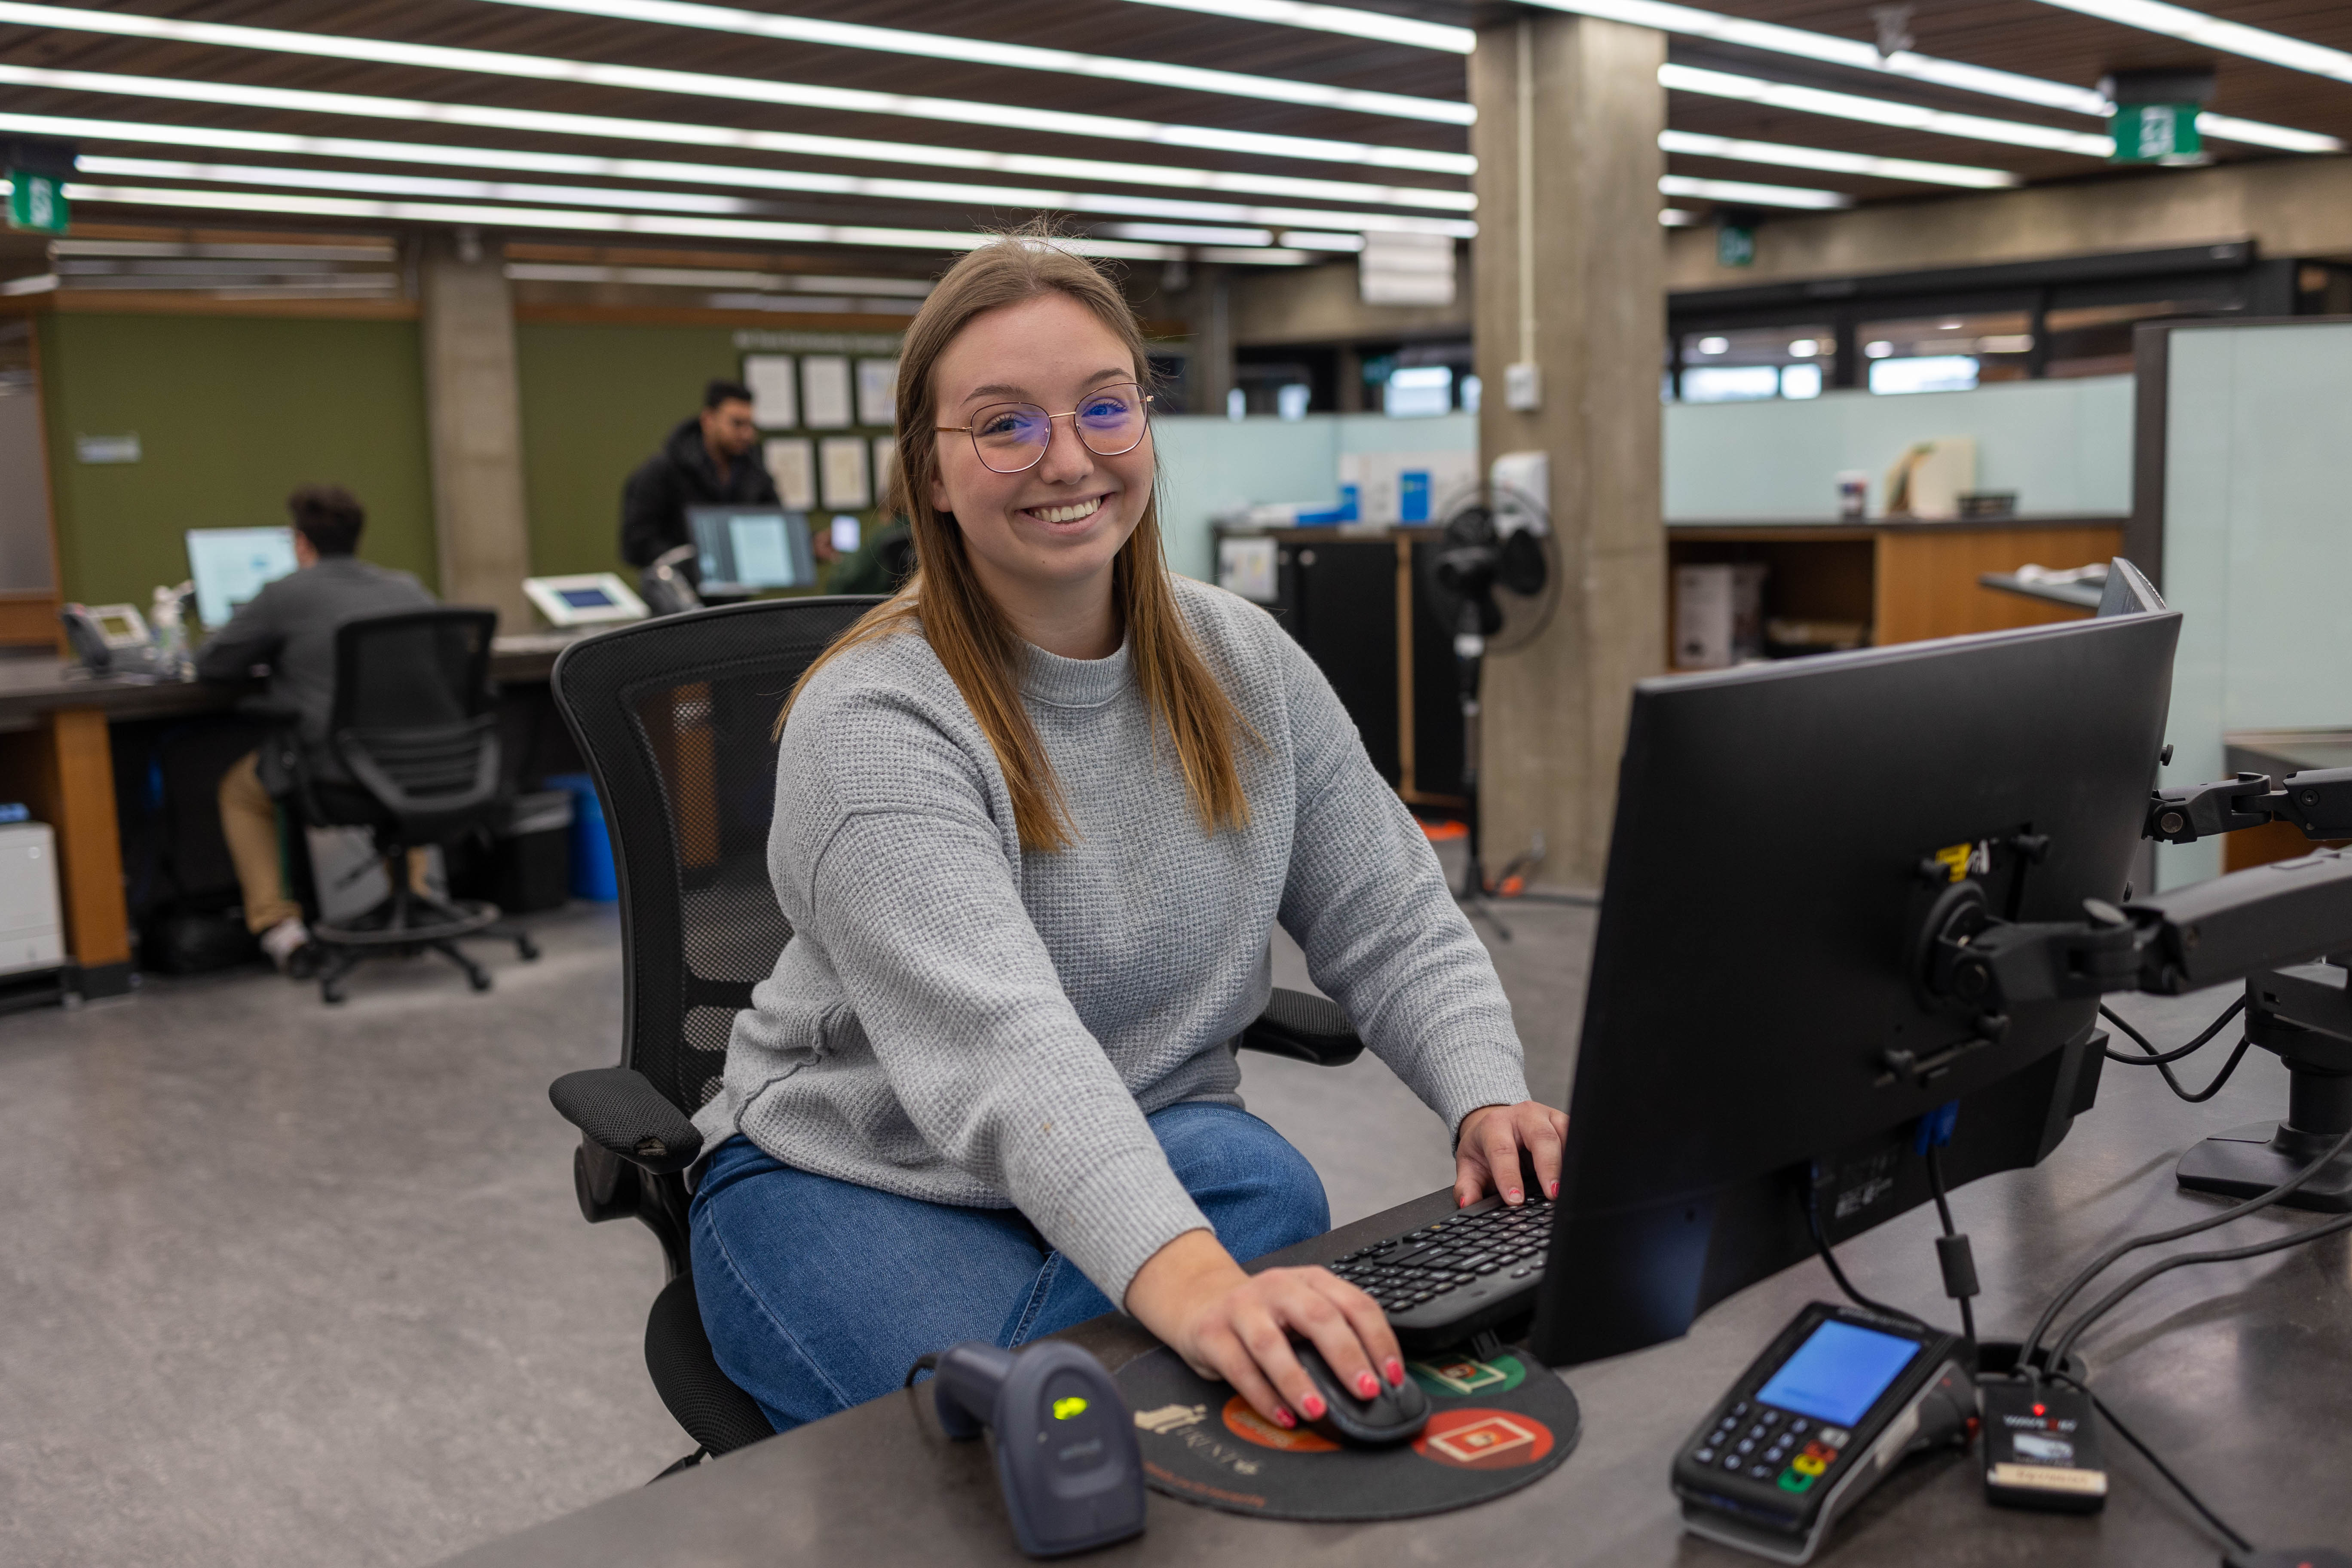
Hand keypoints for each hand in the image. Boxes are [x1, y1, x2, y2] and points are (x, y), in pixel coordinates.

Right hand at [1124, 1230, 1404, 1430]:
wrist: (1198, 1299)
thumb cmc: (1263, 1314)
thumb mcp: (1301, 1309)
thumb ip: (1334, 1334)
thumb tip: (1377, 1382)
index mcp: (1309, 1281)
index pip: (1354, 1304)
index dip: (1379, 1340)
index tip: (1393, 1376)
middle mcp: (1277, 1288)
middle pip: (1317, 1317)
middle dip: (1346, 1356)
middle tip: (1366, 1391)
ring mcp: (1241, 1308)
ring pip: (1271, 1344)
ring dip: (1298, 1380)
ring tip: (1318, 1410)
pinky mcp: (1211, 1333)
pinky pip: (1239, 1368)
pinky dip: (1263, 1396)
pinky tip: (1283, 1416)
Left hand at [1455, 1100, 1568, 1207]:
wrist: (1498, 1125)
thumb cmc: (1485, 1146)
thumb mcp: (1470, 1164)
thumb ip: (1466, 1187)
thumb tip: (1468, 1204)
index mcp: (1496, 1124)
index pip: (1503, 1150)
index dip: (1509, 1176)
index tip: (1515, 1200)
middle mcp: (1524, 1115)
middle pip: (1541, 1137)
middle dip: (1549, 1167)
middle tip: (1553, 1195)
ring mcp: (1548, 1116)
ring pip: (1565, 1134)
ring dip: (1569, 1162)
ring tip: (1569, 1189)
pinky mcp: (1564, 1122)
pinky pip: (1576, 1137)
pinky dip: (1578, 1157)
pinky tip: (1578, 1178)